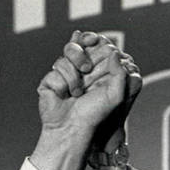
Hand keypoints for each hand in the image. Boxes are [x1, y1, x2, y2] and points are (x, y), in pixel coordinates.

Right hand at [31, 32, 140, 169]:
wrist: (71, 129)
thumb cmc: (94, 115)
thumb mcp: (116, 94)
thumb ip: (120, 71)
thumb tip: (113, 52)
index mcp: (96, 69)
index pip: (94, 44)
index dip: (95, 41)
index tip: (95, 41)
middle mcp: (79, 70)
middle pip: (78, 44)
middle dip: (82, 55)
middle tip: (87, 72)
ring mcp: (63, 75)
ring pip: (64, 57)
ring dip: (73, 77)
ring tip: (76, 92)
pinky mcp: (50, 81)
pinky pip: (54, 72)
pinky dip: (61, 84)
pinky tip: (63, 95)